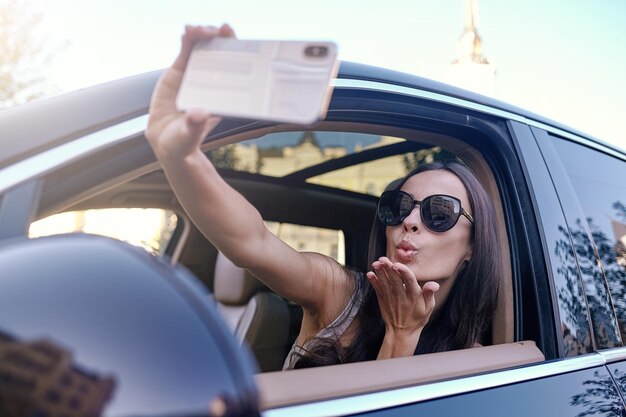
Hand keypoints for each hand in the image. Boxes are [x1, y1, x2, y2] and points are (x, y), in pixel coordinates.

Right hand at [145, 24, 235, 160]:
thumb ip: (194, 126)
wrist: (167, 142)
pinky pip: (185, 52)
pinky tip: (186, 32)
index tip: (231, 37)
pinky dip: (187, 40)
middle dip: (219, 37)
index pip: (235, 67)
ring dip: (201, 35)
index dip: (236, 49)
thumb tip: (199, 115)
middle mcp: (212, 82)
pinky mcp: (180, 73)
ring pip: (203, 48)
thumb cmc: (185, 142)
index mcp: (222, 95)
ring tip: (194, 30)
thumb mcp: (190, 135)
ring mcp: (196, 75)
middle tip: (213, 31)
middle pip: (220, 52)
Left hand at [366, 257, 438, 357]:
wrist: (402, 332)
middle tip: (383, 259)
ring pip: (385, 284)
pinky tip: (370, 274)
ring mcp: (391, 299)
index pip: (410, 282)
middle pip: (395, 280)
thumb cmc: (417, 317)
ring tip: (376, 264)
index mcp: (414, 297)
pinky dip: (374, 282)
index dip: (403, 272)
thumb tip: (434, 284)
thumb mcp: (428, 307)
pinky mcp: (383, 301)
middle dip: (389, 269)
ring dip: (380, 273)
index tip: (397, 265)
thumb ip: (429, 294)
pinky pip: (378, 290)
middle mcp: (402, 297)